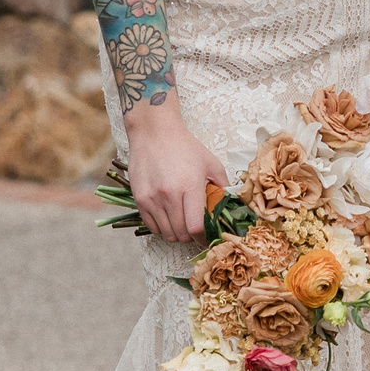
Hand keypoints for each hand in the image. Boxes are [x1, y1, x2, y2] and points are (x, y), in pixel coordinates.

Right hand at [124, 103, 228, 243]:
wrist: (154, 132)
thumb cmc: (185, 147)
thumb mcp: (211, 164)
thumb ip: (223, 187)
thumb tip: (230, 207)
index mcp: (190, 187)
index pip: (195, 227)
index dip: (203, 237)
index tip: (207, 237)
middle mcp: (169, 195)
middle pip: (181, 234)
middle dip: (191, 238)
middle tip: (196, 231)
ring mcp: (152, 198)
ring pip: (166, 233)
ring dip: (177, 234)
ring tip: (182, 225)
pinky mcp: (139, 199)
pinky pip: (152, 226)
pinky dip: (162, 228)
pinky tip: (169, 219)